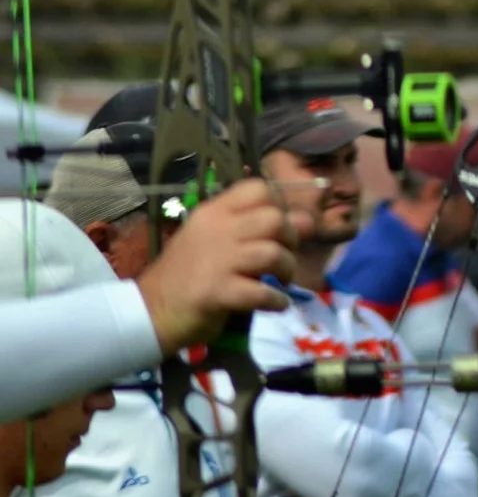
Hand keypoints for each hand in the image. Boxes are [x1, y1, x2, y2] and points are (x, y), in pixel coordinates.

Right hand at [136, 179, 297, 352]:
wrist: (151, 308)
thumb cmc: (188, 272)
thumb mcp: (217, 239)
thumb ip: (255, 227)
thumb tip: (307, 220)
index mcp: (215, 212)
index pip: (259, 188)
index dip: (281, 206)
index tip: (278, 229)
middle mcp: (217, 229)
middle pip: (275, 218)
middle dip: (291, 240)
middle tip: (282, 259)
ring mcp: (217, 260)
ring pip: (273, 253)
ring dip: (287, 270)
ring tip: (280, 281)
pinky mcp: (217, 291)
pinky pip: (263, 292)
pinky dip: (277, 301)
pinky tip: (274, 304)